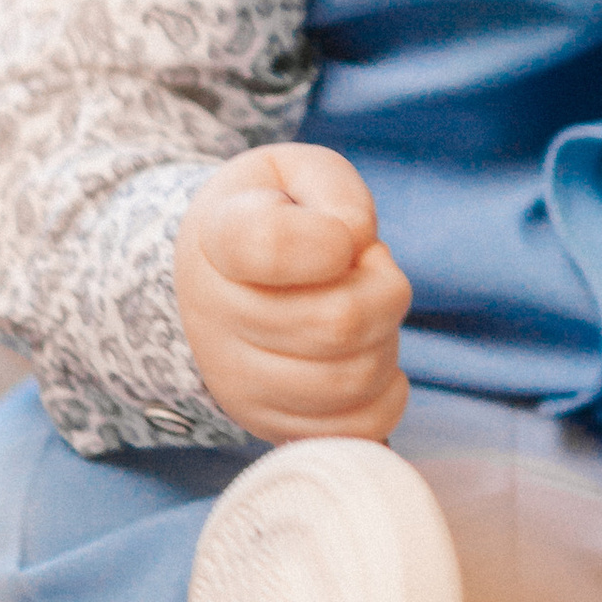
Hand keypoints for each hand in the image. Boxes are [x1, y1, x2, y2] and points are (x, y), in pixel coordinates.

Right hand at [174, 145, 409, 442]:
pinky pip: (354, 428)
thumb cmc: (275, 216)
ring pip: (352, 378)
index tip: (341, 237)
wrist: (218, 276)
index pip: (272, 246)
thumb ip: (336, 191)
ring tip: (363, 309)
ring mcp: (237, 379)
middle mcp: (215, 317)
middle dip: (385, 288)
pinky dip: (385, 393)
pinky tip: (367, 355)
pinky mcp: (267, 423)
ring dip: (386, 339)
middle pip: (339, 323)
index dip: (331, 241)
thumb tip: (356, 245)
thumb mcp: (298, 173)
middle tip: (369, 269)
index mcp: (219, 237)